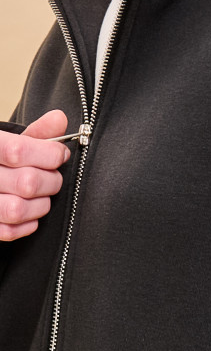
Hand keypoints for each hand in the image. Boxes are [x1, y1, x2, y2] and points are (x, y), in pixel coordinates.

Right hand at [0, 110, 70, 240]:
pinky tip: (31, 212)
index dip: (49, 154)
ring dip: (41, 204)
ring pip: (19, 209)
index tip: (61, 154)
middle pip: (27, 182)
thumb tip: (60, 118)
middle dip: (51, 180)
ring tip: (44, 195)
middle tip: (54, 177)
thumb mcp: (10, 141)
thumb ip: (36, 133)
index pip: (19, 151)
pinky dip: (28, 224)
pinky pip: (9, 231)